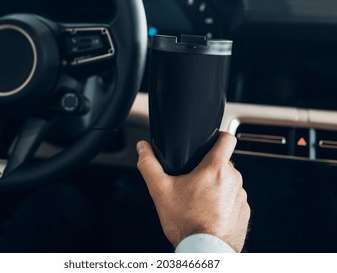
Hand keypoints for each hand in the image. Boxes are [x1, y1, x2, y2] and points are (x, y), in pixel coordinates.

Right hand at [136, 132, 249, 251]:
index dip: (218, 136)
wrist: (204, 252)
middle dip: (209, 168)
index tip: (210, 141)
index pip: (227, 138)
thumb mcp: (160, 191)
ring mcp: (241, 197)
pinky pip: (233, 199)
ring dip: (216, 186)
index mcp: (215, 169)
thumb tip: (143, 148)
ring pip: (228, 182)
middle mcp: (233, 180)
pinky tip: (208, 213)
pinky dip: (223, 203)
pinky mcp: (244, 212)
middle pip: (223, 163)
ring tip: (199, 201)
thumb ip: (149, 165)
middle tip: (192, 182)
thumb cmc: (186, 223)